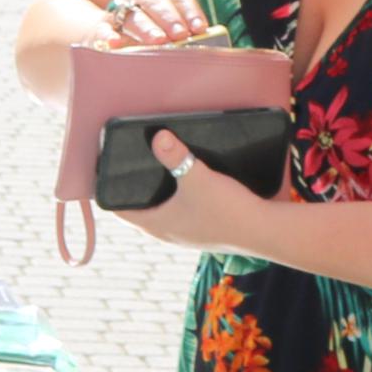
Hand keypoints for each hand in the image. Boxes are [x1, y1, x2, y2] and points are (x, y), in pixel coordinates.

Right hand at [98, 0, 212, 47]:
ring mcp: (120, 10)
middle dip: (169, 18)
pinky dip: (108, 35)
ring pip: (133, 15)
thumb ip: (184, 31)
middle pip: (155, 1)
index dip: (190, 12)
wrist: (110, 31)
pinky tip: (115, 43)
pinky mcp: (102, 26)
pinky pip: (103, 29)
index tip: (199, 28)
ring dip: (146, 27)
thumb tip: (207, 45)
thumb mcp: (167, 27)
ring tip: (158, 40)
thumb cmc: (149, 32)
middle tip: (180, 34)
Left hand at [111, 134, 271, 255]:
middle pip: (139, 207)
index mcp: (156, 224)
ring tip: (156, 166)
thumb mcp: (198, 177)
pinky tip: (186, 181)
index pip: (119, 208)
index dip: (109, 189)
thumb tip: (157, 136)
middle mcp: (167, 233)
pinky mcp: (203, 231)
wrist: (265, 231)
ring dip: (156, 192)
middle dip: (133, 187)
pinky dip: (176, 198)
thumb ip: (176, 156)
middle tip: (131, 161)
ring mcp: (185, 234)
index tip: (105, 168)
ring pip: (160, 211)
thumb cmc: (228, 210)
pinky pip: (179, 212)